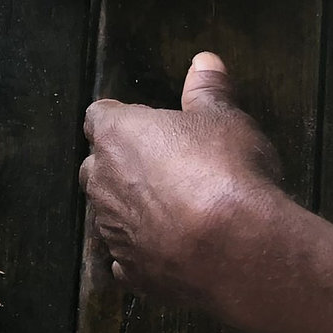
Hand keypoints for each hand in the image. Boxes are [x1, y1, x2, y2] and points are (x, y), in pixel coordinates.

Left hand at [81, 51, 293, 319]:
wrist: (236, 249)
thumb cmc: (228, 171)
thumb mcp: (226, 120)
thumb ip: (209, 91)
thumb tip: (205, 61)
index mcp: (116, 135)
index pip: (100, 116)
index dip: (122, 118)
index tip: (147, 123)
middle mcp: (102, 183)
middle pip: (97, 166)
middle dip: (121, 165)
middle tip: (165, 166)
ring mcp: (112, 232)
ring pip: (110, 214)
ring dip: (133, 209)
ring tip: (176, 211)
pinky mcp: (129, 272)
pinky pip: (128, 258)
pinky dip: (145, 252)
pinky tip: (174, 251)